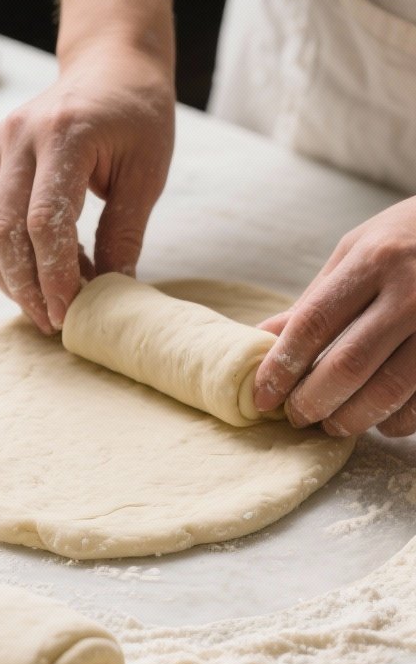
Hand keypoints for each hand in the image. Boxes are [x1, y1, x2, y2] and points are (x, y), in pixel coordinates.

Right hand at [0, 41, 174, 332]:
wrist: (109, 67)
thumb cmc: (137, 117)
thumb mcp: (147, 173)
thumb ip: (125, 232)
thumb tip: (112, 292)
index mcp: (64, 134)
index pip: (44, 220)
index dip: (53, 274)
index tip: (69, 312)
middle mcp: (19, 137)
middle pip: (4, 229)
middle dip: (25, 285)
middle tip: (52, 321)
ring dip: (8, 277)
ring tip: (41, 305)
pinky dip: (0, 257)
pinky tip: (30, 276)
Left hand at [254, 197, 415, 437]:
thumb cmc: (408, 239)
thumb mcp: (358, 250)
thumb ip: (314, 298)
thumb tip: (263, 338)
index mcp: (374, 261)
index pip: (314, 323)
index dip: (282, 366)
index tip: (263, 395)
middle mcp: (410, 292)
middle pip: (348, 365)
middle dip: (313, 401)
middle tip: (297, 416)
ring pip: (387, 391)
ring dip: (351, 419)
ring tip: (332, 424)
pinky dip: (396, 421)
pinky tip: (380, 420)